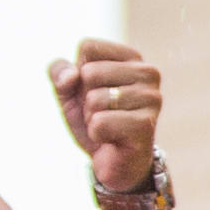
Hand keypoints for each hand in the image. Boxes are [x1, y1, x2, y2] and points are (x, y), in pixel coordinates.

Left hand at [48, 37, 165, 196]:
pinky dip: (97, 134)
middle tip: (102, 113)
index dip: (78, 73)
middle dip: (86, 98)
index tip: (94, 90)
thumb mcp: (68, 91)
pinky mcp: (146, 125)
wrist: (113, 162)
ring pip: (95, 99)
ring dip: (92, 118)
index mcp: (132, 58)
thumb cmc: (94, 120)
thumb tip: (71, 77)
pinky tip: (113, 139)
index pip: (88, 47)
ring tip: (109, 126)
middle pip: (90, 72)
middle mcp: (148, 73)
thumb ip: (59, 72)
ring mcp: (151, 98)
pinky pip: (100, 123)